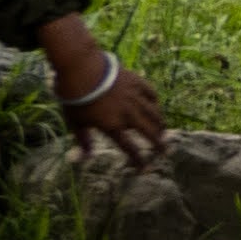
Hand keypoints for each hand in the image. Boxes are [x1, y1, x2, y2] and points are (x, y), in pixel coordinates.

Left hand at [39, 19, 164, 162]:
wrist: (81, 70)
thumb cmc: (75, 98)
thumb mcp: (75, 122)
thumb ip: (83, 140)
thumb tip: (84, 159)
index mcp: (112, 126)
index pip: (129, 148)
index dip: (138, 160)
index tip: (145, 169)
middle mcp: (128, 115)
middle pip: (149, 132)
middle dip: (159, 144)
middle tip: (166, 151)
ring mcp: (135, 98)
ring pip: (154, 114)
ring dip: (160, 124)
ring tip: (163, 131)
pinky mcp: (137, 83)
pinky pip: (152, 94)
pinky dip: (155, 102)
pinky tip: (156, 106)